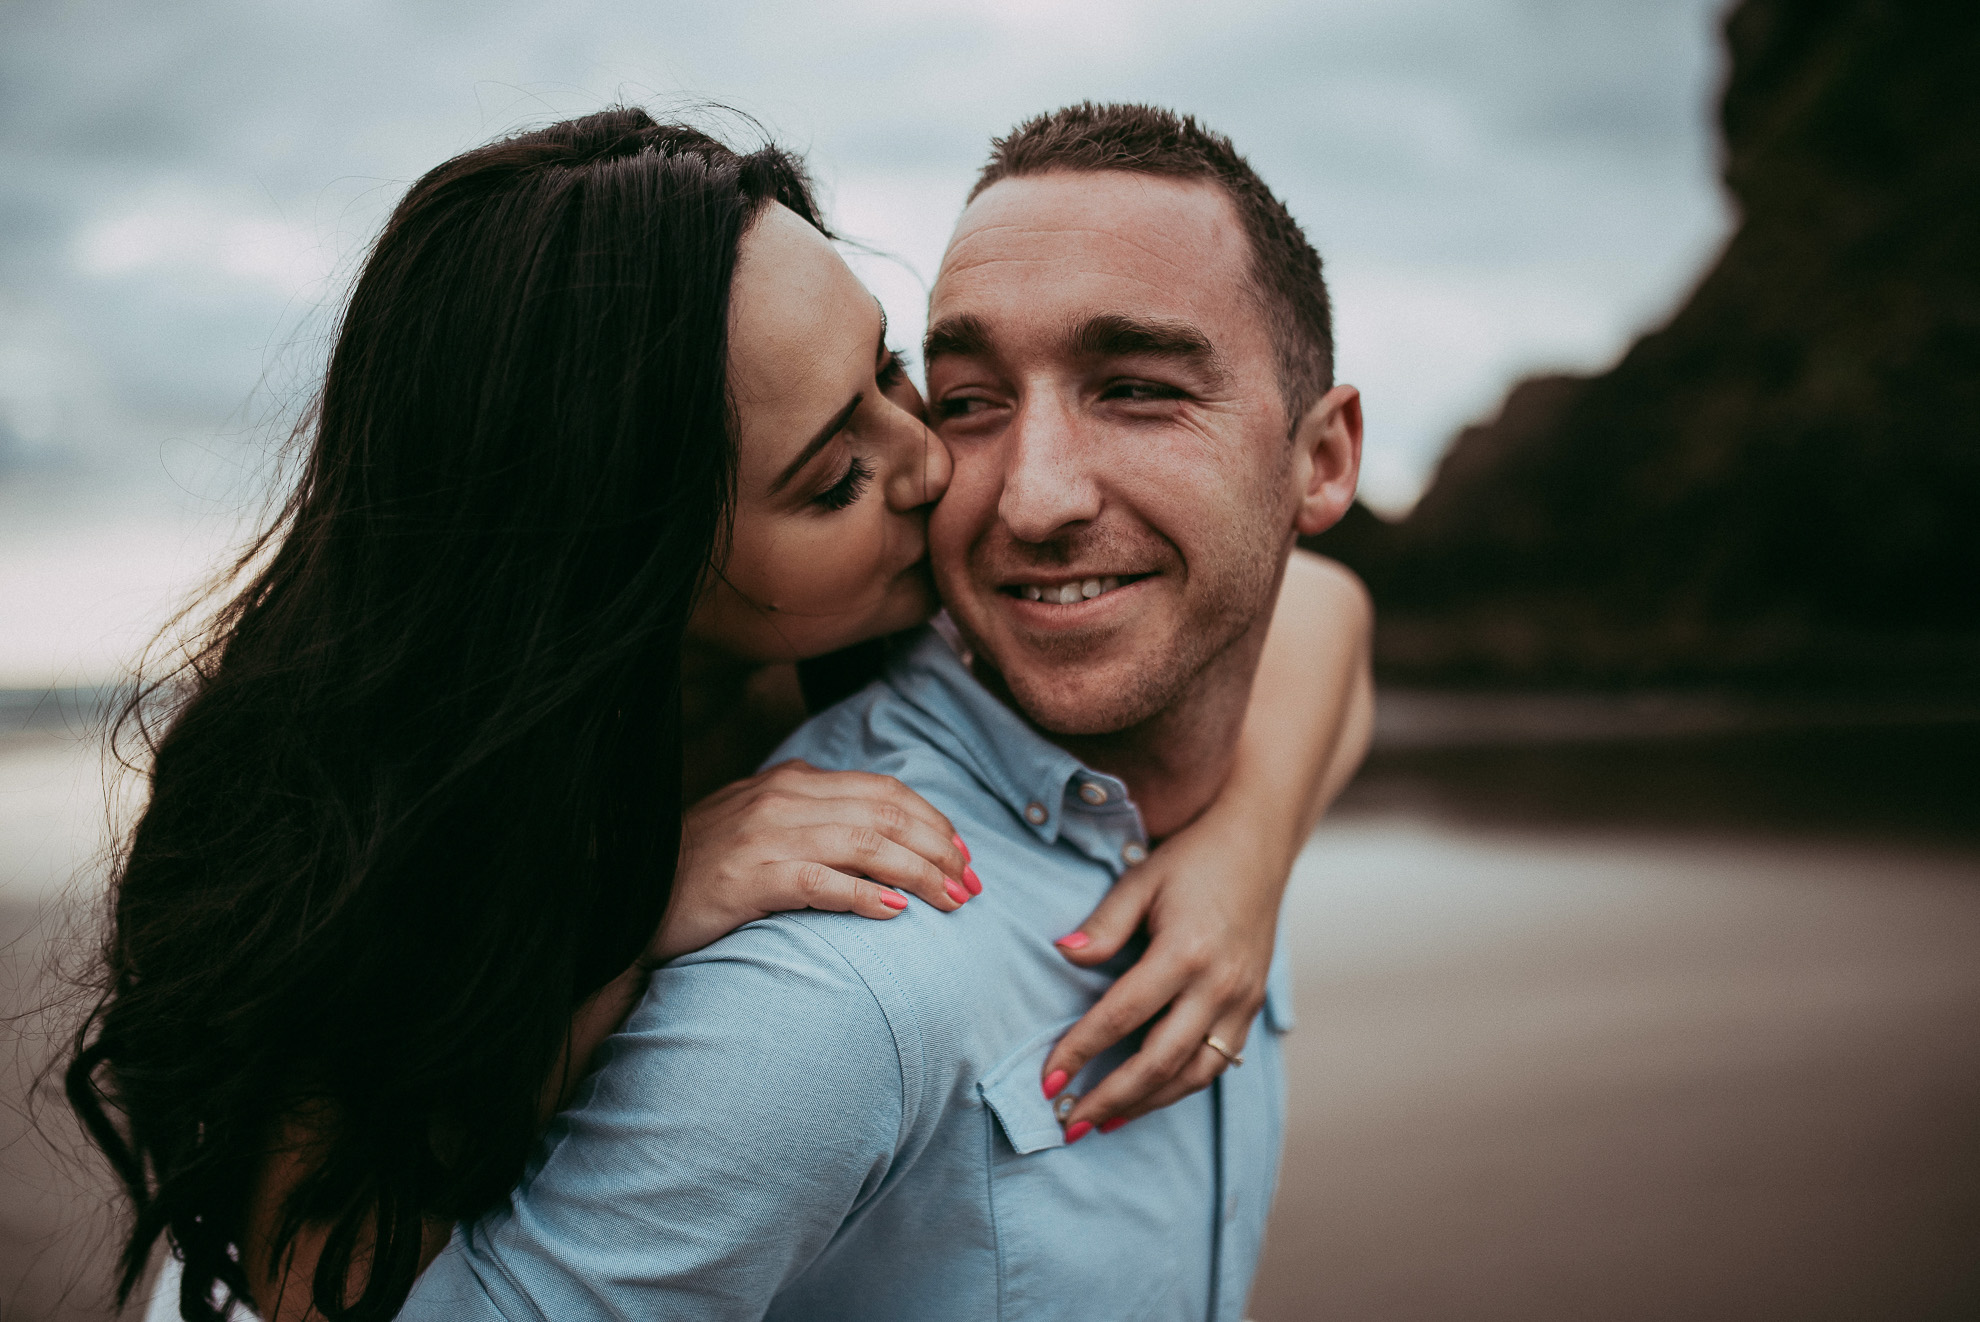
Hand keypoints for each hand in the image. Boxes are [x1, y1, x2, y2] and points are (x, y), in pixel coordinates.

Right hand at [648, 760, 977, 964]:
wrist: (631, 899)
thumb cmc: (703, 874)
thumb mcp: (762, 832)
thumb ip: (814, 822)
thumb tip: (884, 840)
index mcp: (790, 782)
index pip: (884, 790)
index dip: (933, 822)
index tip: (964, 856)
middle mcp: (782, 799)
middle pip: (885, 814)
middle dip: (939, 849)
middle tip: (972, 885)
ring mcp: (763, 835)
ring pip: (865, 843)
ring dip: (918, 873)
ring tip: (951, 901)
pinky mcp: (746, 876)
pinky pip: (820, 881)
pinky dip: (863, 894)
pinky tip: (894, 913)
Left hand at [1042, 814, 1280, 1134]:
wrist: (1259, 847)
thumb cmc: (1192, 860)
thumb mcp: (1140, 880)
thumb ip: (1103, 925)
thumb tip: (1063, 956)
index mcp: (1185, 952)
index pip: (1122, 1016)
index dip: (1081, 1051)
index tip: (1047, 1079)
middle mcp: (1219, 985)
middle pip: (1159, 1061)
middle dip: (1111, 1097)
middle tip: (1069, 1123)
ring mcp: (1241, 1002)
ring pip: (1193, 1075)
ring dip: (1146, 1104)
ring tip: (1103, 1122)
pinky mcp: (1252, 1008)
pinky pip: (1216, 1063)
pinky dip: (1179, 1088)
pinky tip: (1148, 1098)